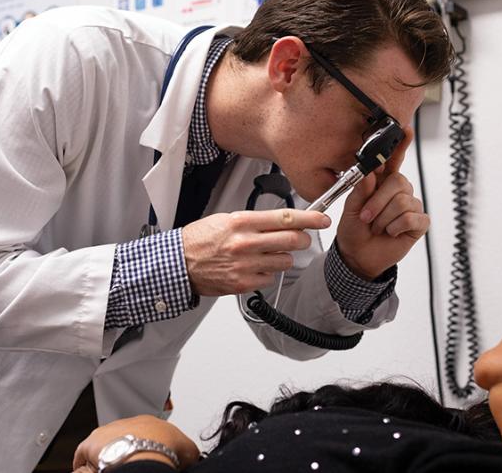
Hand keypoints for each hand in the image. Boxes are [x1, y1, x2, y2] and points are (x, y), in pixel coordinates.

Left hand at [72, 415, 199, 471]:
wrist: (144, 453)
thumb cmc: (163, 449)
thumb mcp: (187, 449)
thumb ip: (188, 450)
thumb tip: (193, 457)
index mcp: (148, 422)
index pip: (145, 433)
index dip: (146, 447)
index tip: (148, 457)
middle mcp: (125, 424)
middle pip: (122, 437)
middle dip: (124, 450)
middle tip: (129, 467)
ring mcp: (106, 434)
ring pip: (102, 445)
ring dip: (104, 456)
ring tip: (109, 470)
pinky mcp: (90, 446)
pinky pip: (82, 457)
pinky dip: (84, 466)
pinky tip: (88, 472)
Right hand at [182, 209, 330, 295]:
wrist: (178, 264)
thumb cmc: (199, 240)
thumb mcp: (225, 219)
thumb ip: (254, 221)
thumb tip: (281, 221)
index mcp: (241, 223)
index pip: (285, 217)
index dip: (309, 218)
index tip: (322, 218)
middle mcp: (245, 243)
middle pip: (292, 240)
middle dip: (303, 239)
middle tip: (302, 238)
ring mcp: (246, 265)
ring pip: (285, 261)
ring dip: (282, 257)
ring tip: (265, 255)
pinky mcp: (244, 283)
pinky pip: (270, 278)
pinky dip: (267, 273)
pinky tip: (253, 268)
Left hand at [336, 140, 428, 279]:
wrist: (358, 256)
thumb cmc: (354, 230)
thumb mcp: (351, 208)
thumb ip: (360, 189)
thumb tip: (369, 171)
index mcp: (382, 182)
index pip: (394, 160)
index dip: (401, 145)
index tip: (406, 130)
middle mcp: (399, 191)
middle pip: (398, 182)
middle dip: (378, 202)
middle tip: (366, 217)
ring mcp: (411, 206)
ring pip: (402, 202)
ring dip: (383, 219)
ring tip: (377, 227)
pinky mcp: (419, 222)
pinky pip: (411, 218)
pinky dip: (395, 228)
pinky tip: (390, 232)